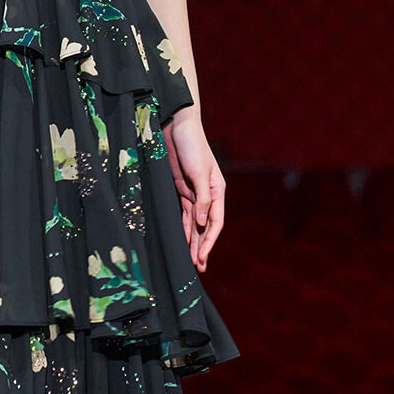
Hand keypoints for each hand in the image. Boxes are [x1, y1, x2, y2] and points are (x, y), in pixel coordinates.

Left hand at [163, 107, 225, 273]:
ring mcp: (194, 194)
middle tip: (199, 268)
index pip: (215, 222)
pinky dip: (182, 228)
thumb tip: (203, 223)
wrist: (176, 126)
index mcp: (217, 191)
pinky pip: (182, 214)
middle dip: (202, 247)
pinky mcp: (181, 189)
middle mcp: (208, 195)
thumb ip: (202, 198)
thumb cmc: (192, 145)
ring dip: (193, 242)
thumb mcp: (199, 173)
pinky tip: (181, 241)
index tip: (202, 257)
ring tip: (191, 261)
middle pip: (206, 227)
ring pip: (194, 224)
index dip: (209, 241)